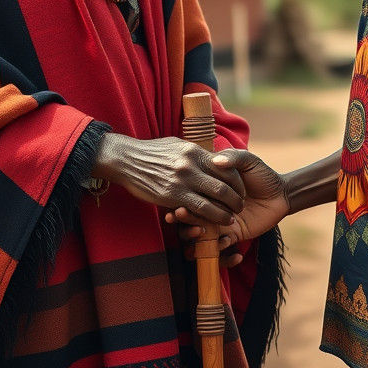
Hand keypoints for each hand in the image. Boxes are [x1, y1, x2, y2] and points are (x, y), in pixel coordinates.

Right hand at [91, 133, 244, 225]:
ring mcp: (183, 180)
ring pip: (217, 198)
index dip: (238, 180)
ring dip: (229, 210)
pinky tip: (219, 222)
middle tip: (241, 205)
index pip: (227, 166)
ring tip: (233, 216)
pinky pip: (200, 209)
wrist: (126, 159)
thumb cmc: (151, 152)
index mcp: (195, 150)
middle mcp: (192, 164)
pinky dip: (214, 217)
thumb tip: (212, 158)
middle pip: (226, 183)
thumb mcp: (176, 145)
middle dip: (238, 197)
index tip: (241, 188)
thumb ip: (195, 153)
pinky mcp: (173, 196)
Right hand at [166, 149, 289, 264]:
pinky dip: (218, 249)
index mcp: (208, 189)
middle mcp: (210, 206)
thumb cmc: (261, 174)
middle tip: (181, 215)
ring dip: (193, 237)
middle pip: (188, 218)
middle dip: (182, 219)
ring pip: (198, 236)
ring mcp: (219, 222)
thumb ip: (233, 158)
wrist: (280, 193)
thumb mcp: (248, 161)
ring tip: (200, 231)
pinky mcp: (232, 235)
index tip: (176, 204)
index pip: (188, 196)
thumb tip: (216, 160)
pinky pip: (219, 248)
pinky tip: (226, 241)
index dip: (179, 201)